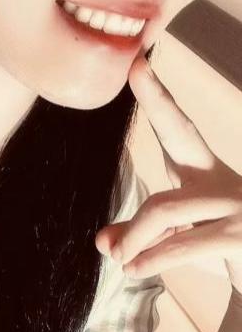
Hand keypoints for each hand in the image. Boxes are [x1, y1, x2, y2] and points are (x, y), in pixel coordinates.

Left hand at [95, 55, 241, 299]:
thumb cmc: (222, 250)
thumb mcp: (175, 241)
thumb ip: (138, 237)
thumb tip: (102, 242)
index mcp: (204, 173)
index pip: (176, 130)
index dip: (156, 98)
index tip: (137, 63)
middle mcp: (220, 180)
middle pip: (181, 132)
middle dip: (158, 98)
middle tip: (137, 67)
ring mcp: (235, 205)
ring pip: (163, 208)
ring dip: (135, 238)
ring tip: (120, 259)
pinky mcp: (241, 236)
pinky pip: (183, 243)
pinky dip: (152, 257)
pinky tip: (134, 268)